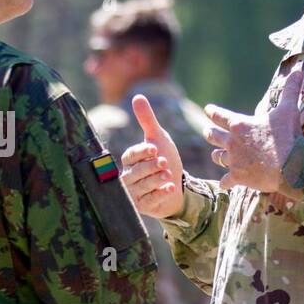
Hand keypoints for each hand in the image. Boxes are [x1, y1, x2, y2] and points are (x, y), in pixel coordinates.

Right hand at [120, 94, 183, 218]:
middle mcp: (127, 177)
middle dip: (149, 167)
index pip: (130, 155)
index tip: (154, 148)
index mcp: (129, 159)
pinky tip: (170, 188)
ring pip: (140, 187)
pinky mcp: (142, 207)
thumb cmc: (163, 158)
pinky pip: (148, 202)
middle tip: (163, 162)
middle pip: (134, 173)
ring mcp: (134, 193)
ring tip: (167, 174)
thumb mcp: (158, 138)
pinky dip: (159, 195)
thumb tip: (138, 96)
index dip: (141, 152)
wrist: (176, 185)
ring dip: (154, 180)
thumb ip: (147, 120)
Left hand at [204, 64, 303, 193]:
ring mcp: (234, 160)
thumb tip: (300, 70)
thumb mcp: (289, 109)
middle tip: (207, 132)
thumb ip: (291, 90)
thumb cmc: (288, 136)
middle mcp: (232, 142)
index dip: (212, 112)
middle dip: (210, 133)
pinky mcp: (238, 177)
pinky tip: (225, 184)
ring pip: (217, 157)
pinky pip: (226, 181)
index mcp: (240, 125)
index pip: (220, 116)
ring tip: (217, 155)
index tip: (208, 109)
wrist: (290, 166)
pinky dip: (226, 182)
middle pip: (213, 136)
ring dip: (217, 155)